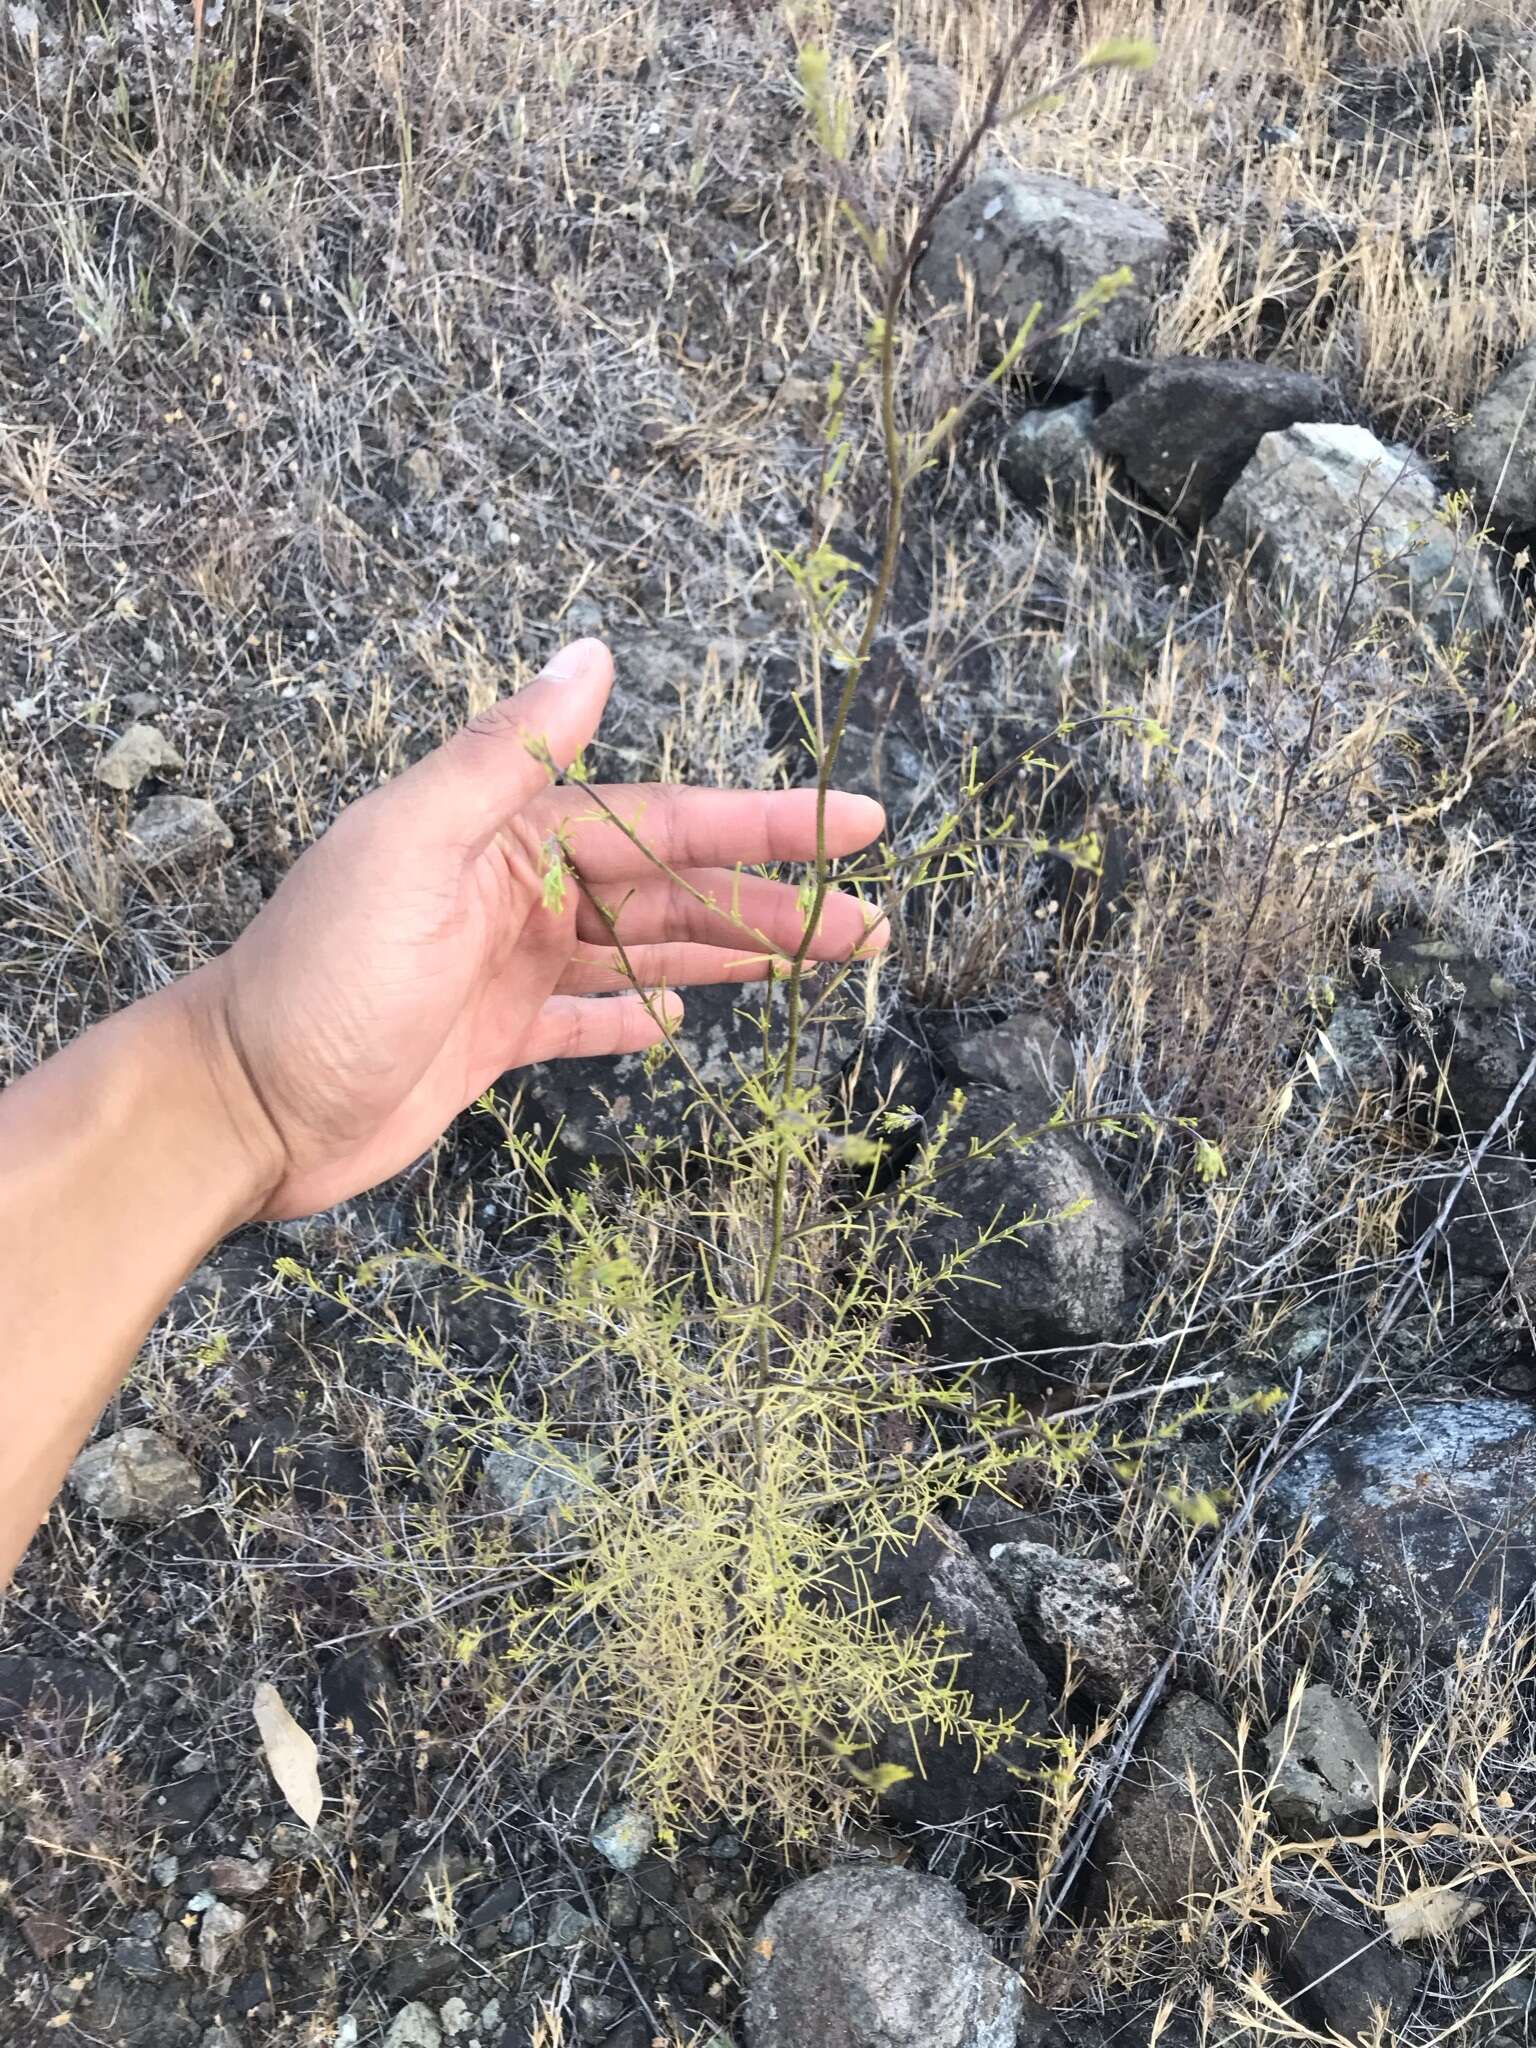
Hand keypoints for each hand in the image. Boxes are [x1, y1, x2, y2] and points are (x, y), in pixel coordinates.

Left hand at [183, 639, 886, 1219]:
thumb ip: (505, 756)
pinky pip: (587, 1019)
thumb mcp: (409, 848)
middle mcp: (518, 892)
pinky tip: (685, 1022)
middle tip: (871, 924)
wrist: (241, 1104)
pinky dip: (636, 1017)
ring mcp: (508, 967)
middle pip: (672, 892)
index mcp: (509, 837)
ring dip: (733, 954)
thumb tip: (594, 653)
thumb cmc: (321, 974)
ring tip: (824, 959)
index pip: (662, 822)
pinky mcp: (492, 1038)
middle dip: (773, 903)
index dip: (761, 822)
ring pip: (647, 954)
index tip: (854, 821)